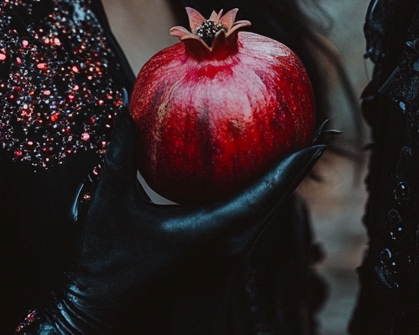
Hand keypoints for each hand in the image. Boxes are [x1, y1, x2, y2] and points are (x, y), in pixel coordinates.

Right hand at [26, 110, 332, 334]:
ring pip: (265, 217)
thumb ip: (122, 154)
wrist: (98, 321)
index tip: (318, 138)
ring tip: (301, 147)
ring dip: (283, 184)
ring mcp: (227, 264)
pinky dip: (262, 198)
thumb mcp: (109, 203)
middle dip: (299, 168)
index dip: (294, 165)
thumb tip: (127, 106)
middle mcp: (229, 250)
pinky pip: (249, 226)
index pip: (265, 194)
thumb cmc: (102, 266)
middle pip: (276, 203)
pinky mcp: (220, 268)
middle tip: (320, 133)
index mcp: (212, 233)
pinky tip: (261, 175)